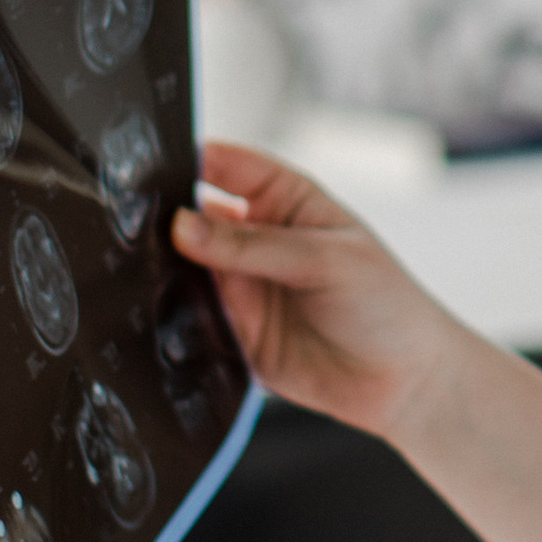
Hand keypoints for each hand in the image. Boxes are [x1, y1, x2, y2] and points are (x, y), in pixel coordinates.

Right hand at [171, 141, 470, 445]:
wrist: (404, 381)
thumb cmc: (385, 304)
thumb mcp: (324, 260)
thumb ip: (251, 245)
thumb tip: (184, 226)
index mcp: (286, 201)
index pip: (228, 165)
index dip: (192, 159)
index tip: (153, 168)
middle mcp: (257, 240)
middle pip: (195, 216)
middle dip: (166, 216)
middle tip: (137, 221)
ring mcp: (243, 287)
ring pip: (185, 268)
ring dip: (164, 267)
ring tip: (141, 265)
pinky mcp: (234, 333)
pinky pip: (190, 318)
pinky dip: (171, 314)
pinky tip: (156, 310)